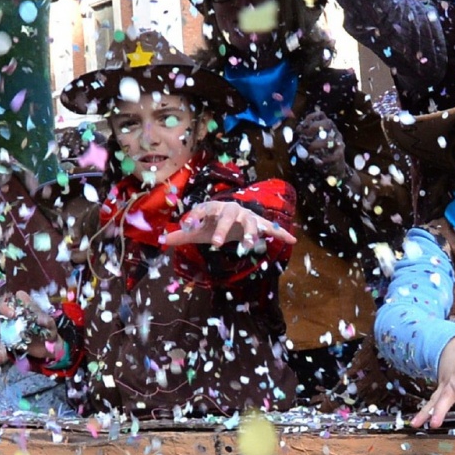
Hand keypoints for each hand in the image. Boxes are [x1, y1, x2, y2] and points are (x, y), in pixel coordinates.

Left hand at [159, 199, 295, 252]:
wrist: (231, 217)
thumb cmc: (213, 223)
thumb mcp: (197, 230)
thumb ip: (182, 234)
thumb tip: (161, 240)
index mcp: (214, 208)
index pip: (203, 210)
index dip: (195, 216)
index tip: (187, 226)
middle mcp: (231, 209)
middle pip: (228, 215)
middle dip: (223, 229)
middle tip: (216, 244)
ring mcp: (246, 216)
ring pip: (250, 222)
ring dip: (251, 233)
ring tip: (251, 245)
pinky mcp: (258, 224)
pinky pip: (270, 228)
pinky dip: (281, 233)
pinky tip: (293, 240)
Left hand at [292, 108, 347, 173]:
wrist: (335, 168)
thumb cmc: (320, 153)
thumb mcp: (311, 143)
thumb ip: (305, 137)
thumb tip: (298, 131)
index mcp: (327, 127)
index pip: (321, 115)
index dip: (311, 117)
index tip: (303, 124)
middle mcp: (334, 132)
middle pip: (328, 122)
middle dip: (315, 127)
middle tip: (305, 136)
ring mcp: (339, 142)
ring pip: (330, 139)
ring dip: (317, 145)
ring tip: (309, 150)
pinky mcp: (340, 154)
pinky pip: (334, 155)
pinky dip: (325, 159)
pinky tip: (318, 162)